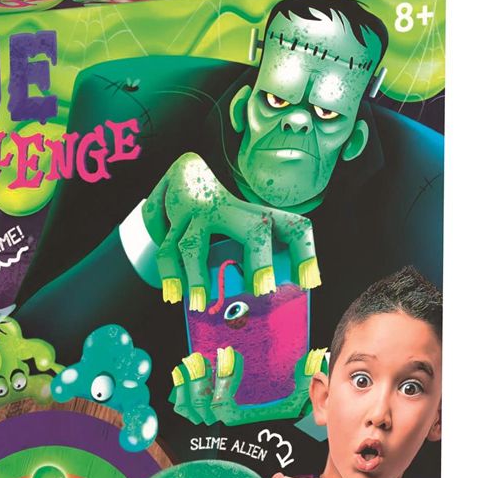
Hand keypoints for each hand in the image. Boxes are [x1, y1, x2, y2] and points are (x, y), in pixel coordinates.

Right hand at [143, 153, 319, 310]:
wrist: (186, 173)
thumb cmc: (220, 214)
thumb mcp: (241, 224)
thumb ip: (250, 255)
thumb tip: (250, 303)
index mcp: (256, 214)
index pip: (292, 226)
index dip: (304, 252)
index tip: (309, 282)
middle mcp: (232, 211)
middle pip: (253, 232)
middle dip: (259, 260)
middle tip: (261, 290)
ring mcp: (200, 213)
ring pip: (196, 246)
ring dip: (197, 276)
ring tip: (199, 305)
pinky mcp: (176, 219)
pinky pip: (168, 251)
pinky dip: (170, 275)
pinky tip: (174, 295)